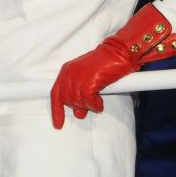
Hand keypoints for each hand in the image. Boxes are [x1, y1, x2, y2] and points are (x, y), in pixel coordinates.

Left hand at [50, 3, 175, 128]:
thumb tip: (79, 112)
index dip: (56, 111)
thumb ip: (80, 92)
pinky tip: (100, 103)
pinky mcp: (89, 81)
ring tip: (98, 102)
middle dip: (78, 107)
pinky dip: (95, 105)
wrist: (120, 52)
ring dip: (88, 106)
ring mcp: (78, 77)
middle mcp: (69, 73)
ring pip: (78, 102)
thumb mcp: (88, 78)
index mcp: (66, 71)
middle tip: (89, 108)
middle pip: (66, 100)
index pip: (55, 94)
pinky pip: (89, 101)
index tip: (58, 124)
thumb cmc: (107, 64)